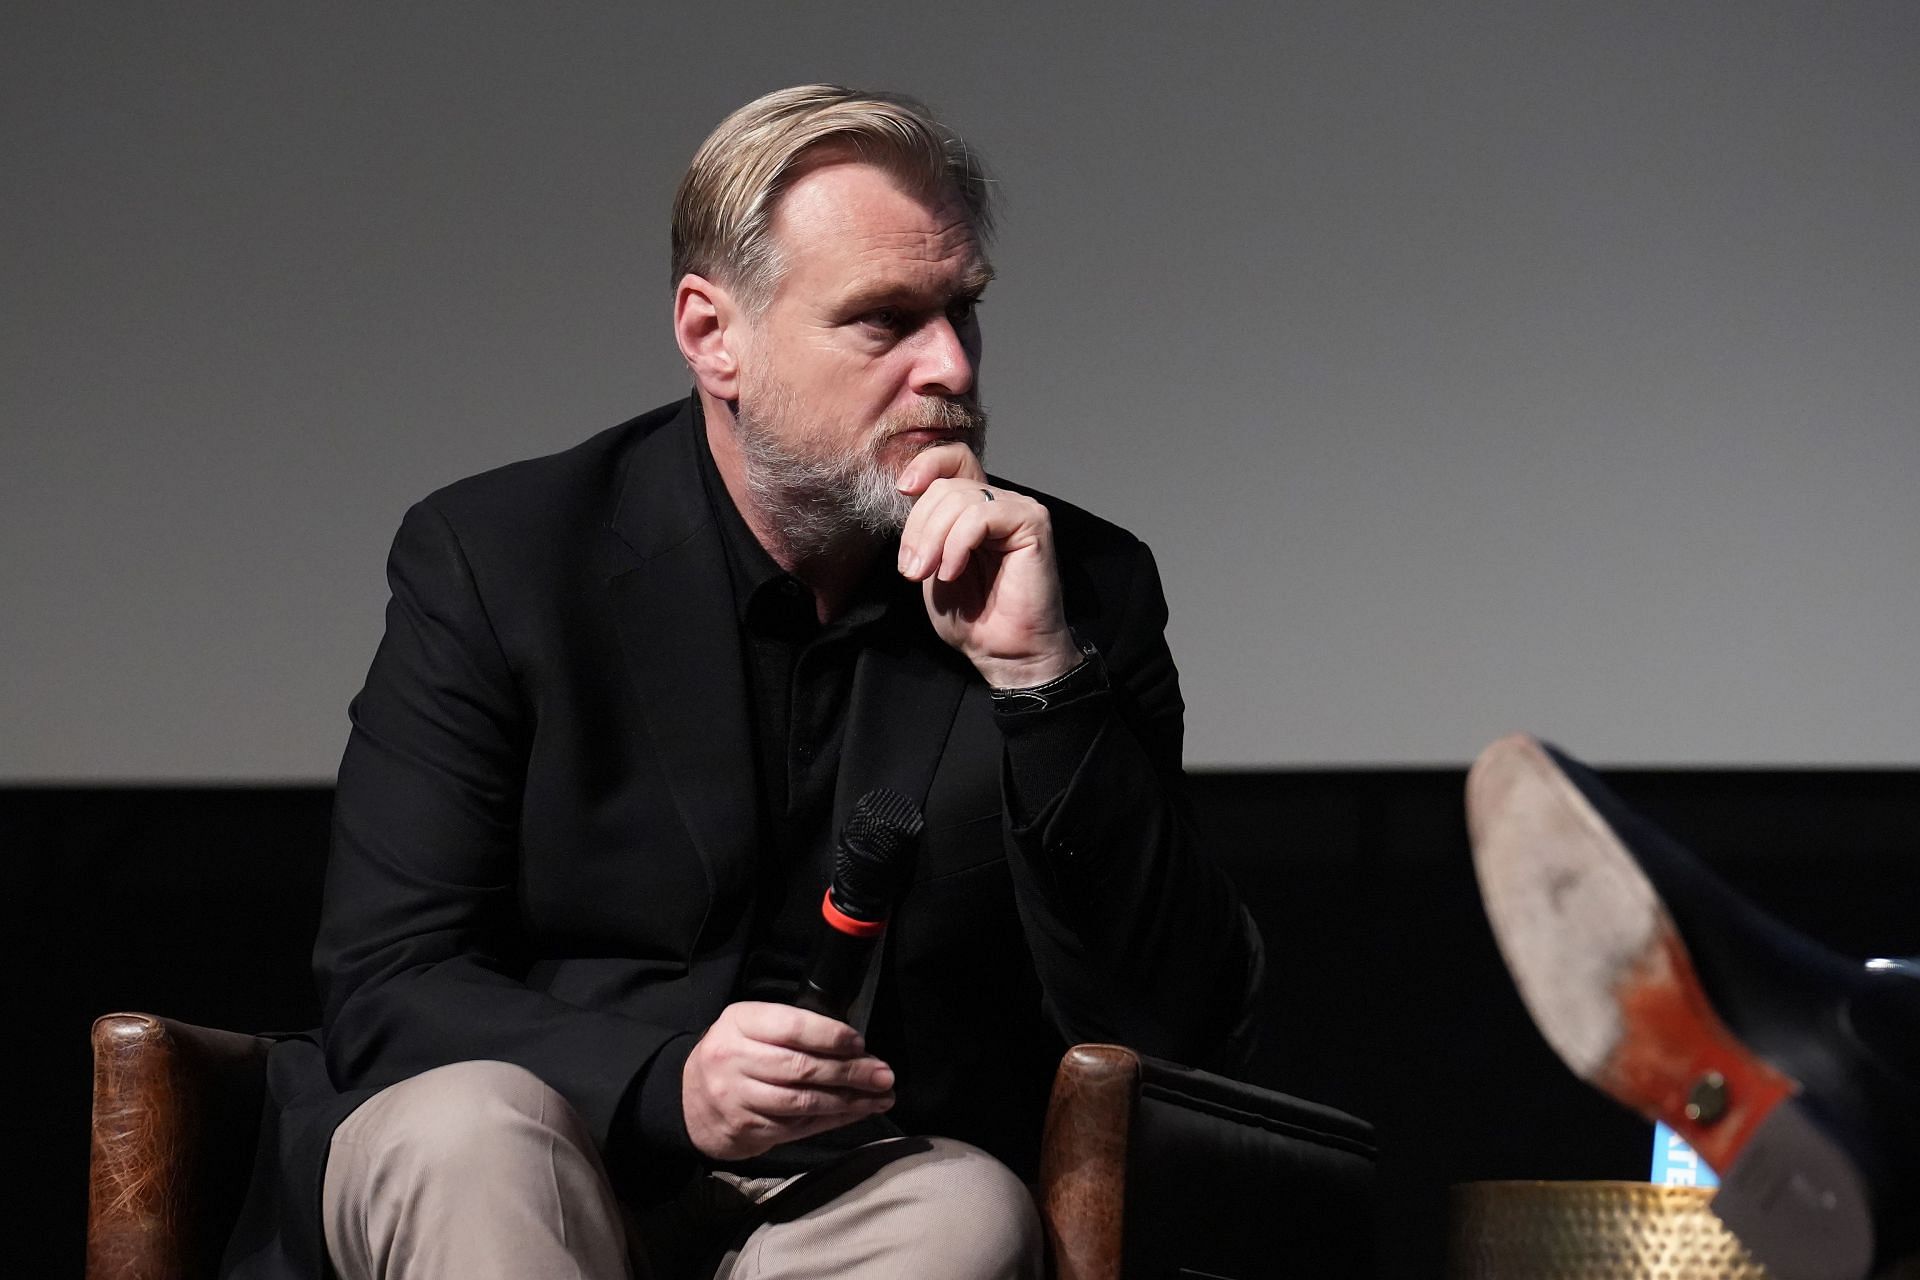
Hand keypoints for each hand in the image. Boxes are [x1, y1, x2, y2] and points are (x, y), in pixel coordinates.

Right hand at [681, 1002, 895, 1160]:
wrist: (689, 1101)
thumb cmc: (735, 1055)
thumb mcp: (751, 1027)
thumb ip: (791, 1029)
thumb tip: (853, 1043)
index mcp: (739, 1023)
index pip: (791, 1026)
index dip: (830, 1036)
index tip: (860, 1043)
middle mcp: (734, 1058)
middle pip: (802, 1067)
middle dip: (850, 1072)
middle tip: (884, 1075)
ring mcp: (739, 1097)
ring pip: (803, 1101)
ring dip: (849, 1101)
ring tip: (880, 1096)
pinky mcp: (748, 1129)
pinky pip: (799, 1126)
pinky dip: (833, 1120)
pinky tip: (857, 1113)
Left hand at [895, 443, 1081, 688]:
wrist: (1004, 652)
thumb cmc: (971, 618)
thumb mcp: (932, 565)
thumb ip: (926, 528)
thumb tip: (909, 492)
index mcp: (976, 508)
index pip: (953, 458)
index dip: (925, 465)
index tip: (903, 491)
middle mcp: (999, 502)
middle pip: (946, 484)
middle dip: (918, 527)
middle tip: (912, 569)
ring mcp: (1018, 510)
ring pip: (959, 498)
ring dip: (933, 539)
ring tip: (928, 574)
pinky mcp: (1032, 523)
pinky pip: (980, 516)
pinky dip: (957, 544)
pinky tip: (953, 572)